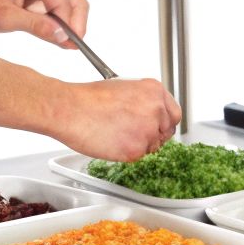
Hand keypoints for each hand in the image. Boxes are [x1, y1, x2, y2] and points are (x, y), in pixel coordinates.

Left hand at [0, 0, 88, 47]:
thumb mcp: (4, 18)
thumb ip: (36, 27)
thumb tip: (64, 37)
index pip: (67, 4)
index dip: (72, 27)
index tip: (72, 48)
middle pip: (76, 2)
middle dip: (75, 26)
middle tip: (71, 48)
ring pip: (70, 6)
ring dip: (67, 25)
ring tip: (61, 45)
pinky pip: (58, 9)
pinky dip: (58, 24)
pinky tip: (51, 36)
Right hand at [51, 78, 181, 161]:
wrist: (70, 109)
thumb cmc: (89, 98)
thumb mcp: (124, 88)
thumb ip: (143, 101)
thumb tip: (151, 115)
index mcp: (154, 90)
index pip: (174, 114)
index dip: (164, 123)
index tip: (157, 128)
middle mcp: (156, 109)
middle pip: (166, 131)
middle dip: (153, 135)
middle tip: (134, 134)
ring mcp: (148, 130)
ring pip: (152, 146)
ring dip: (138, 144)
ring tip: (115, 133)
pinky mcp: (136, 149)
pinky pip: (138, 156)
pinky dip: (126, 153)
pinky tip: (111, 140)